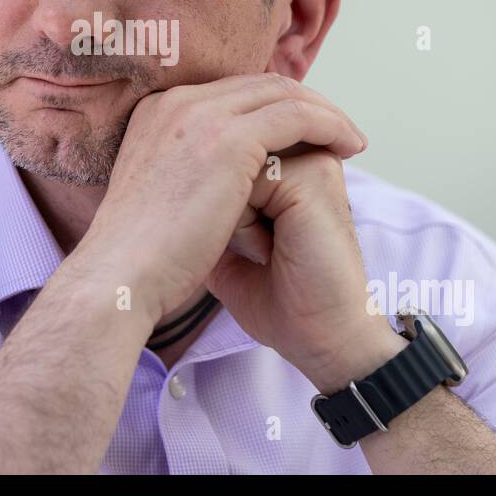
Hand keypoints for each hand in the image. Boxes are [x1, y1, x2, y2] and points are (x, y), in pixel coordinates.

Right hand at [76, 73, 365, 327]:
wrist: (119, 278)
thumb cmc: (139, 259)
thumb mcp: (159, 199)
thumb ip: (184, 176)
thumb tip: (210, 188)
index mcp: (157, 113)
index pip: (230, 93)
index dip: (272, 107)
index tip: (302, 132)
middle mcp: (176, 102)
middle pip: (259, 84)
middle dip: (304, 102)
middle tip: (338, 129)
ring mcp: (199, 115)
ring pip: (283, 93)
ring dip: (325, 112)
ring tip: (351, 140)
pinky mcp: (228, 137)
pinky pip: (297, 116)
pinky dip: (329, 126)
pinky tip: (350, 148)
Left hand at [205, 148, 402, 389]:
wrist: (321, 338)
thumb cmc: (279, 300)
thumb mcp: (226, 241)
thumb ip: (208, 201)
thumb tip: (174, 175)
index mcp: (287, 167)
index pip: (219, 158)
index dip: (212, 207)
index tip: (255, 250)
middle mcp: (303, 157)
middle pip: (222, 159)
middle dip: (221, 207)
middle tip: (261, 252)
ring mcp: (310, 163)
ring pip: (229, 167)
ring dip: (231, 215)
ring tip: (265, 251)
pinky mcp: (312, 177)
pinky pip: (244, 181)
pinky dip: (243, 225)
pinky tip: (268, 252)